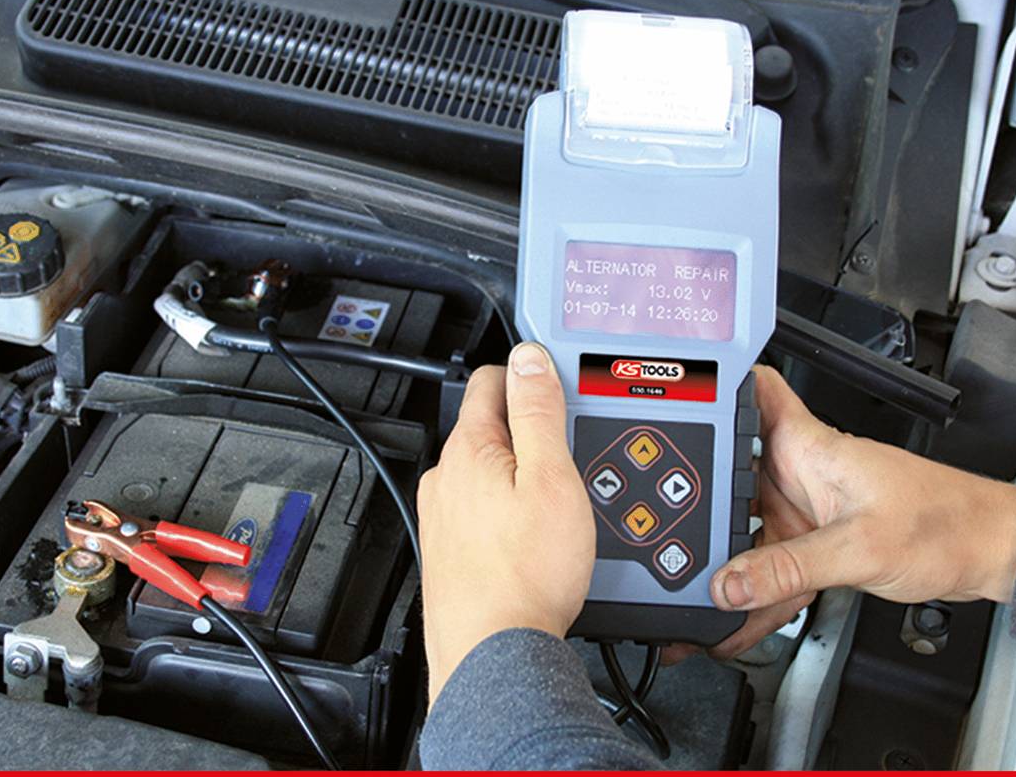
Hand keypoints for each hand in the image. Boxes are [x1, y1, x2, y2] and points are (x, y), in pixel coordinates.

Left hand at [418, 343, 595, 703]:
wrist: (496, 655)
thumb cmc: (526, 577)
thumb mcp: (551, 479)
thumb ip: (539, 413)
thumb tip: (530, 359)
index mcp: (468, 448)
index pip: (493, 379)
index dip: (533, 376)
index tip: (561, 389)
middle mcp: (445, 477)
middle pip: (492, 426)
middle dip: (532, 431)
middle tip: (573, 454)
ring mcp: (443, 515)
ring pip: (488, 471)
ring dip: (521, 474)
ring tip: (560, 501)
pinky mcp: (449, 549)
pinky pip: (482, 509)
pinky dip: (508, 511)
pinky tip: (535, 537)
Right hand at [685, 365, 1015, 660]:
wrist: (991, 553)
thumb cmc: (947, 522)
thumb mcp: (859, 548)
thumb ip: (787, 569)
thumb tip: (728, 584)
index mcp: (808, 446)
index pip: (750, 392)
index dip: (710, 384)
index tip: (666, 398)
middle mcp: (799, 470)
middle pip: (730, 475)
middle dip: (695, 503)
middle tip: (660, 534)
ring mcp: (806, 508)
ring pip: (746, 529)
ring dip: (723, 562)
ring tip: (689, 598)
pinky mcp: (818, 541)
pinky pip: (772, 568)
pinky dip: (754, 594)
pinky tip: (733, 624)